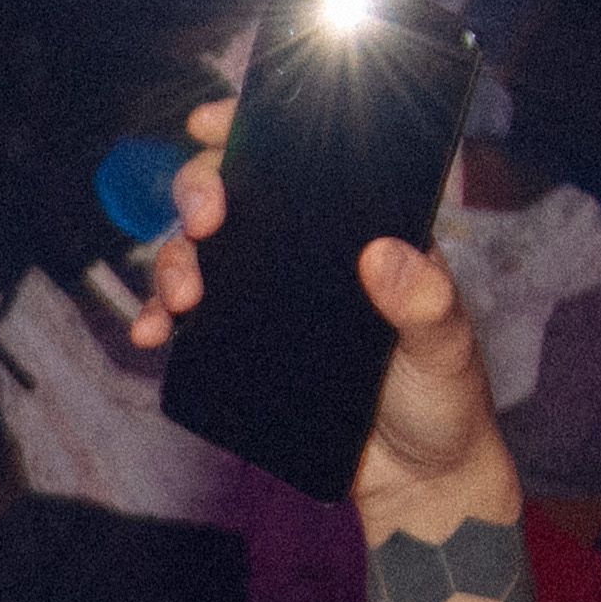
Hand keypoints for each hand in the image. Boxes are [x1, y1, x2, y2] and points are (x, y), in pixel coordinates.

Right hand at [125, 94, 517, 532]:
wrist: (417, 479)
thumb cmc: (444, 399)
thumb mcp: (447, 347)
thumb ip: (426, 304)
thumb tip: (383, 256)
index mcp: (359, 228)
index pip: (300, 158)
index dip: (250, 128)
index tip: (214, 123)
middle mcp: (306, 251)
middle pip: (235, 194)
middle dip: (201, 192)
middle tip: (205, 222)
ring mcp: (270, 296)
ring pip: (201, 253)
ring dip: (173, 261)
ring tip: (183, 298)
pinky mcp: (245, 344)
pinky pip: (189, 318)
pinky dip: (162, 318)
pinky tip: (153, 333)